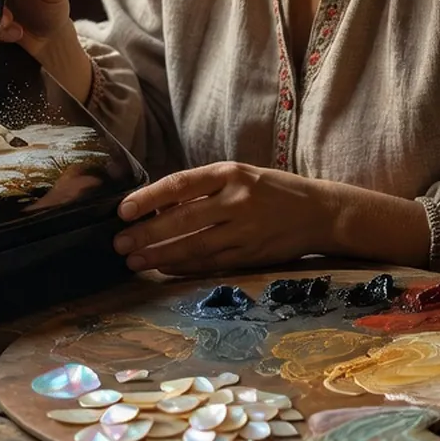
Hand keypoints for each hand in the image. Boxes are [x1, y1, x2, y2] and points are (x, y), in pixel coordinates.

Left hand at [112, 163, 334, 275]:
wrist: (320, 211)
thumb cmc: (272, 190)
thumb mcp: (240, 175)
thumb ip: (203, 188)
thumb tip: (156, 206)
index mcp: (230, 173)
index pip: (180, 184)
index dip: (148, 198)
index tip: (123, 210)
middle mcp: (237, 200)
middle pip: (183, 219)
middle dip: (147, 233)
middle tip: (119, 243)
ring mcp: (245, 230)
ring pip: (194, 245)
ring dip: (160, 255)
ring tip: (134, 261)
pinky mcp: (252, 254)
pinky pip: (210, 262)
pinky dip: (184, 266)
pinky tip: (163, 267)